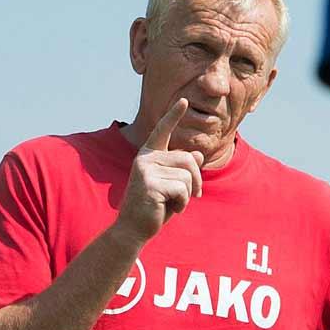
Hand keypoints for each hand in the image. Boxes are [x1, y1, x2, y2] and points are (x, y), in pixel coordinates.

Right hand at [116, 99, 202, 242]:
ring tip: (173, 204)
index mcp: (149, 155)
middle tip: (192, 196)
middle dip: (196, 180)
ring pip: (187, 175)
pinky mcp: (149, 184)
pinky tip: (169, 209)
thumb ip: (183, 170)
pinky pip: (182, 190)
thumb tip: (196, 155)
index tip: (183, 100)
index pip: (162, 131)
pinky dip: (182, 204)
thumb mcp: (173, 186)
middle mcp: (145, 158)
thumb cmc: (155, 207)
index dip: (173, 115)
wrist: (134, 229)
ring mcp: (146, 170)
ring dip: (188, 195)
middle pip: (188, 159)